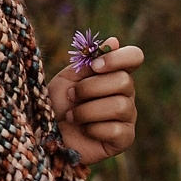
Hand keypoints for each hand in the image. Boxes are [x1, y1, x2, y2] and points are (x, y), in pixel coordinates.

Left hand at [48, 36, 142, 164]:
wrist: (46, 134)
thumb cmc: (57, 104)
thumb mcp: (68, 78)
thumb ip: (90, 62)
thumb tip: (115, 41)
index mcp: (114, 74)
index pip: (134, 56)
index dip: (118, 58)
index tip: (95, 66)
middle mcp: (126, 94)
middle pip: (124, 81)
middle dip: (89, 88)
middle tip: (71, 96)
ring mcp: (128, 116)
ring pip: (119, 106)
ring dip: (86, 111)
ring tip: (72, 116)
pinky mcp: (125, 139)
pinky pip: (116, 130)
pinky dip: (93, 130)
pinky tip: (84, 131)